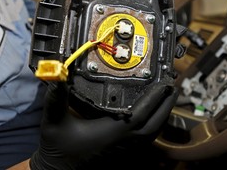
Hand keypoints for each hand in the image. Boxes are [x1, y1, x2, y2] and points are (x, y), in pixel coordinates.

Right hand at [29, 82, 177, 169]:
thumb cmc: (58, 148)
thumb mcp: (54, 121)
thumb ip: (55, 98)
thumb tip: (56, 75)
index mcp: (112, 131)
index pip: (142, 113)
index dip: (155, 98)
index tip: (164, 84)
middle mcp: (124, 141)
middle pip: (155, 124)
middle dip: (167, 105)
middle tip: (172, 88)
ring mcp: (127, 148)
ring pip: (154, 133)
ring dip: (164, 115)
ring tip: (167, 99)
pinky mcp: (125, 151)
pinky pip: (149, 138)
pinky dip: (156, 126)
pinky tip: (155, 118)